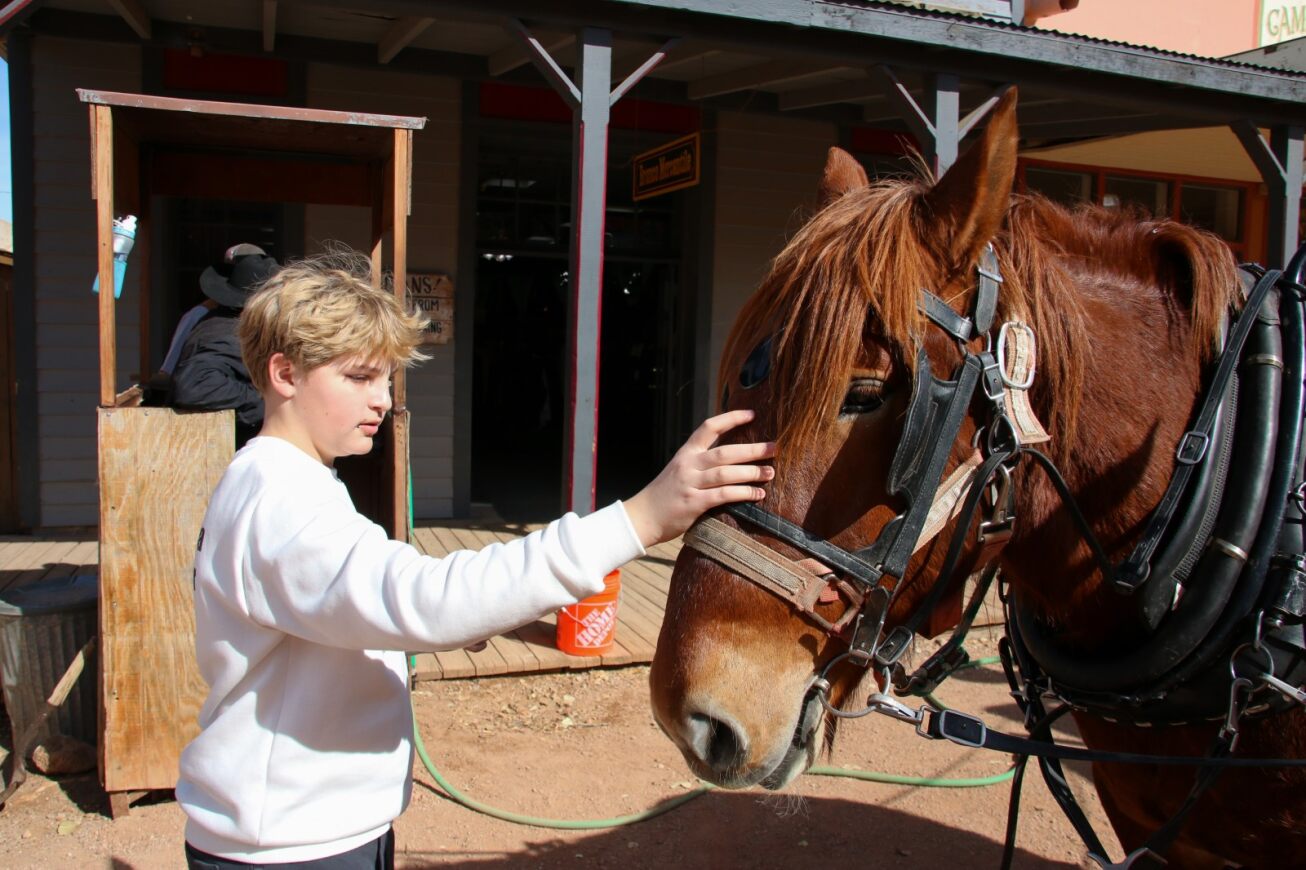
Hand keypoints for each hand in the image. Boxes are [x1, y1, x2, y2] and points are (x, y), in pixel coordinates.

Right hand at [623, 410, 775, 547]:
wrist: (641, 517)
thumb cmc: (664, 495)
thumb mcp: (678, 470)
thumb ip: (700, 463)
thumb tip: (730, 459)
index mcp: (686, 452)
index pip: (709, 427)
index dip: (731, 418)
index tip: (752, 414)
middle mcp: (689, 464)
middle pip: (725, 451)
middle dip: (753, 449)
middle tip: (774, 448)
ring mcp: (691, 483)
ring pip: (727, 473)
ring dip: (752, 472)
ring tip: (770, 473)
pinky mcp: (694, 503)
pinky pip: (724, 495)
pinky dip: (743, 493)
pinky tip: (757, 494)